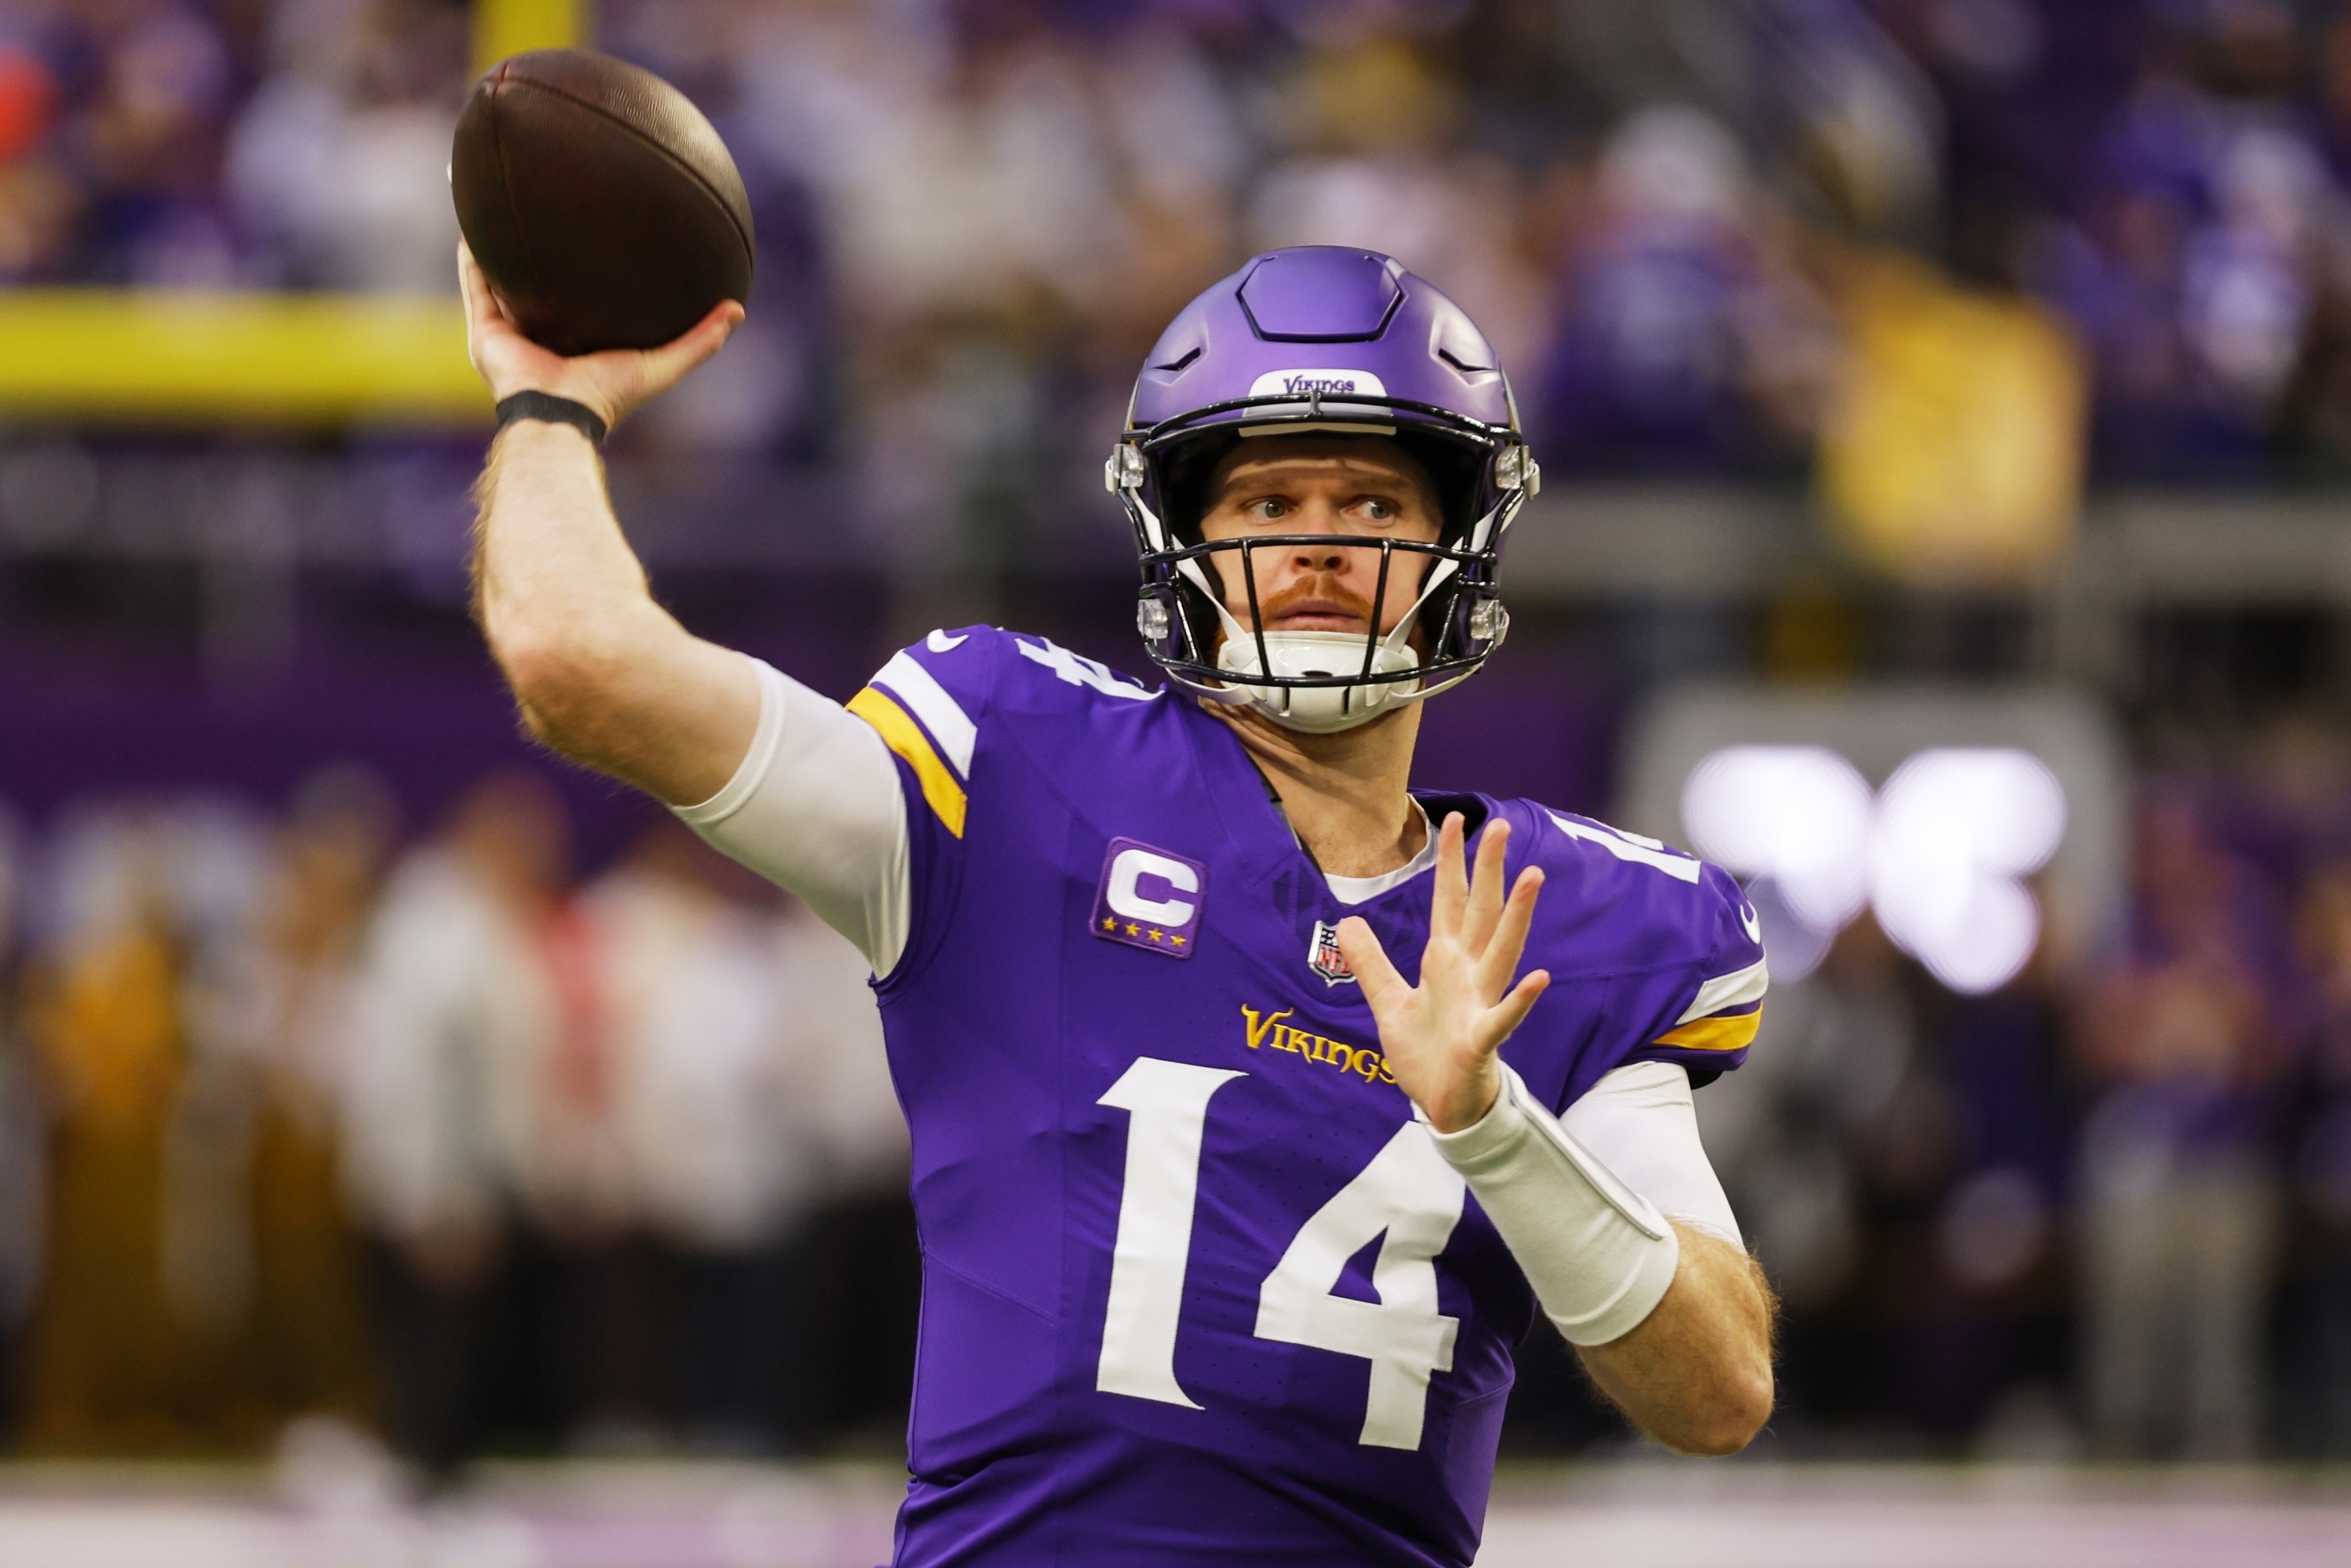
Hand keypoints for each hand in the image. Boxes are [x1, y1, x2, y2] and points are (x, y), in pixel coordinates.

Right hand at [458, 240, 743, 430]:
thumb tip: (737, 309)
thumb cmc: (609, 396)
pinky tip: (473, 226)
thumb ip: (699, 341)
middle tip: (552, 214)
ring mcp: (512, 335)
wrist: (560, 415)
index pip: (584, 303)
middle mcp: (543, 337)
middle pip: (542, 289)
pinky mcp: (486, 332)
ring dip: (502, 250)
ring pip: (503, 283)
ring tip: (505, 208)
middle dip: (544, 257)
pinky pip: (476, 286)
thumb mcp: (662, 364)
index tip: (601, 240)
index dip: (589, 275)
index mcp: (580, 344)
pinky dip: (472, 259)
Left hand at [1337, 814, 1549, 1133]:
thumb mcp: (1388, 1002)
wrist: (1442, 1105)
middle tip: (1502, 825)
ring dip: (1517, 916)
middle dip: (1489, 870)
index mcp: (1444, 962)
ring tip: (1532, 876)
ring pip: (1502, 952)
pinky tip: (1540, 977)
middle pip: (1481, 913)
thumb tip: (1347, 922)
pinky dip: (1520, 999)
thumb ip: (1370, 963)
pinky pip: (1503, 1016)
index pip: (1449, 901)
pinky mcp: (1481, 1039)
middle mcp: (1468, 974)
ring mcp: (1479, 1003)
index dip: (1452, 862)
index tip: (1455, 819)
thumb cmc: (1424, 1053)